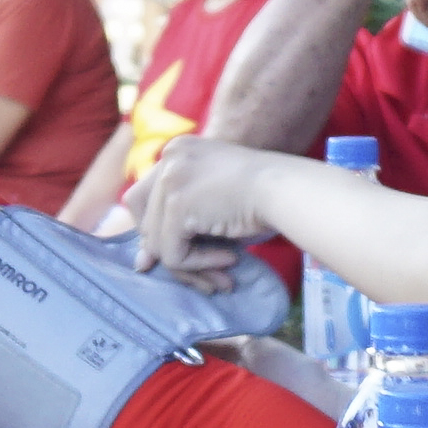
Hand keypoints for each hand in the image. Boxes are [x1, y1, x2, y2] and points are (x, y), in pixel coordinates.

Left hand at [124, 133, 294, 277]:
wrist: (287, 190)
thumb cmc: (264, 198)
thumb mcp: (213, 205)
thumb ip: (178, 227)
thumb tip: (140, 264)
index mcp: (176, 152)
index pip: (143, 200)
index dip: (156, 233)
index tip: (181, 256)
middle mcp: (168, 158)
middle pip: (144, 221)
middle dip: (171, 253)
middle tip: (206, 275)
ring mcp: (170, 179)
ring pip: (157, 243)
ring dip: (191, 266)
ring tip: (223, 274)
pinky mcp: (177, 204)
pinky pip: (172, 254)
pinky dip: (199, 266)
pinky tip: (230, 259)